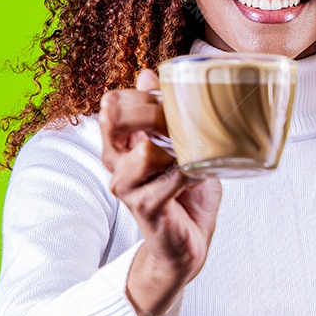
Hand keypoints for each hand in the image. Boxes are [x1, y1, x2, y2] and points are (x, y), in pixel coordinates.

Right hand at [98, 68, 222, 286]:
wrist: (188, 241)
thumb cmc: (182, 190)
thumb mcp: (174, 142)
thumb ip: (160, 110)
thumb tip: (147, 74)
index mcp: (119, 143)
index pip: (113, 103)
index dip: (144, 95)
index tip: (173, 101)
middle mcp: (115, 162)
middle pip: (115, 117)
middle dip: (154, 111)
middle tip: (183, 121)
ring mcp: (126, 186)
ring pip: (145, 149)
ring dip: (178, 146)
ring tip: (195, 153)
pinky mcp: (144, 207)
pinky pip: (171, 177)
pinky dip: (192, 171)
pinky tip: (201, 173)